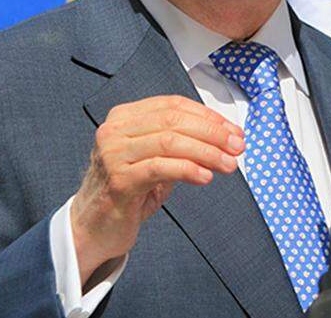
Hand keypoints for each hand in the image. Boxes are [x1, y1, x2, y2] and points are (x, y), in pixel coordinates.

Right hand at [70, 96, 244, 281]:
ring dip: (207, 152)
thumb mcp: (154, 159)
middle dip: (212, 133)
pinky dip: (188, 170)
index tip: (233, 131)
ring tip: (229, 164)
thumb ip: (181, 144)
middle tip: (237, 146)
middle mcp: (115, 130)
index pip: (173, 104)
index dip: (208, 116)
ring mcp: (113, 154)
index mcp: (124, 117)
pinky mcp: (118, 180)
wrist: (93, 227)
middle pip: (174, 120)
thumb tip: (224, 139)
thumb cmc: (128, 190)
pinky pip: (160, 168)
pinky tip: (206, 177)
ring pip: (170, 141)